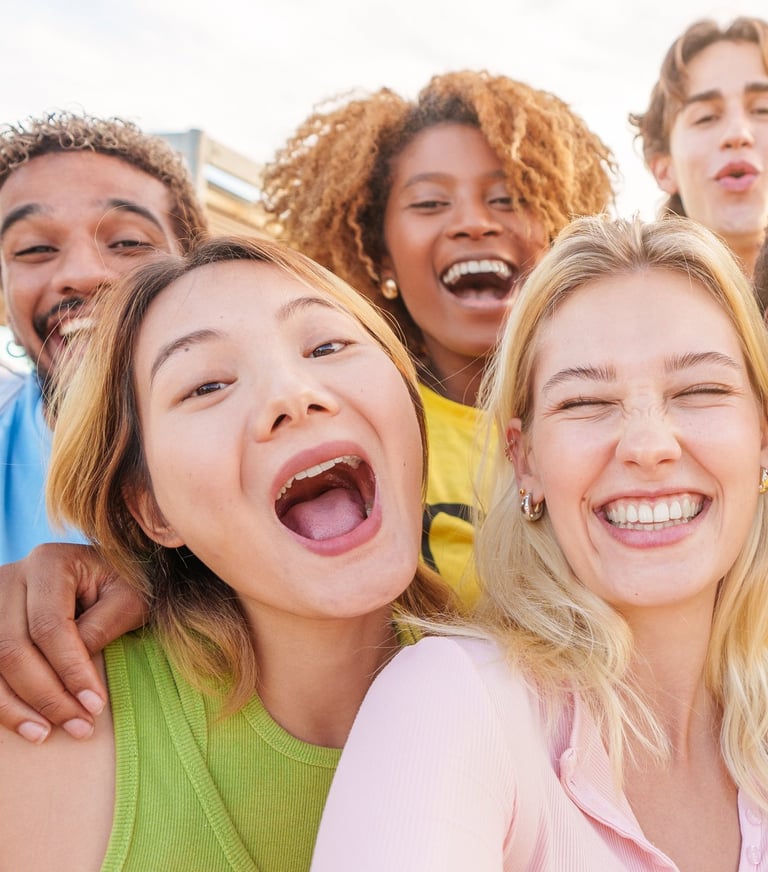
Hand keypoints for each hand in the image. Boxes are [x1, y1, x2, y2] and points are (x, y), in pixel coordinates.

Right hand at [0, 543, 147, 741]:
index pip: (50, 626)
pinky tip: (26, 724)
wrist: (106, 574)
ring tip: (48, 734)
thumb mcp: (129, 598)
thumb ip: (103, 627)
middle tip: (79, 726)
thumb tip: (74, 674)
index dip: (70, 671)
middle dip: (46, 695)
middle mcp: (12, 577)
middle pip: (12, 648)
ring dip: (17, 707)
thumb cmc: (123, 585)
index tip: (95, 705)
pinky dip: (2, 702)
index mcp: (49, 562)